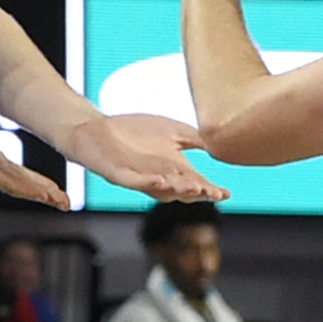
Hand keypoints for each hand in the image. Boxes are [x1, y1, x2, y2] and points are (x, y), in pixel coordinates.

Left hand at [67, 110, 222, 206]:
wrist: (96, 128)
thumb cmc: (133, 130)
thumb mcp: (172, 130)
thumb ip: (194, 138)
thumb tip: (219, 142)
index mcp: (172, 169)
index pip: (195, 183)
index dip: (210, 190)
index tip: (226, 194)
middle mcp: (157, 179)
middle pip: (181, 191)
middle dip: (197, 193)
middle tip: (212, 193)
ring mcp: (138, 179)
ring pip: (161, 190)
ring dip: (178, 189)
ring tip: (196, 188)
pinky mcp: (118, 175)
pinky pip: (135, 182)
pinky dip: (149, 182)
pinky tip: (162, 180)